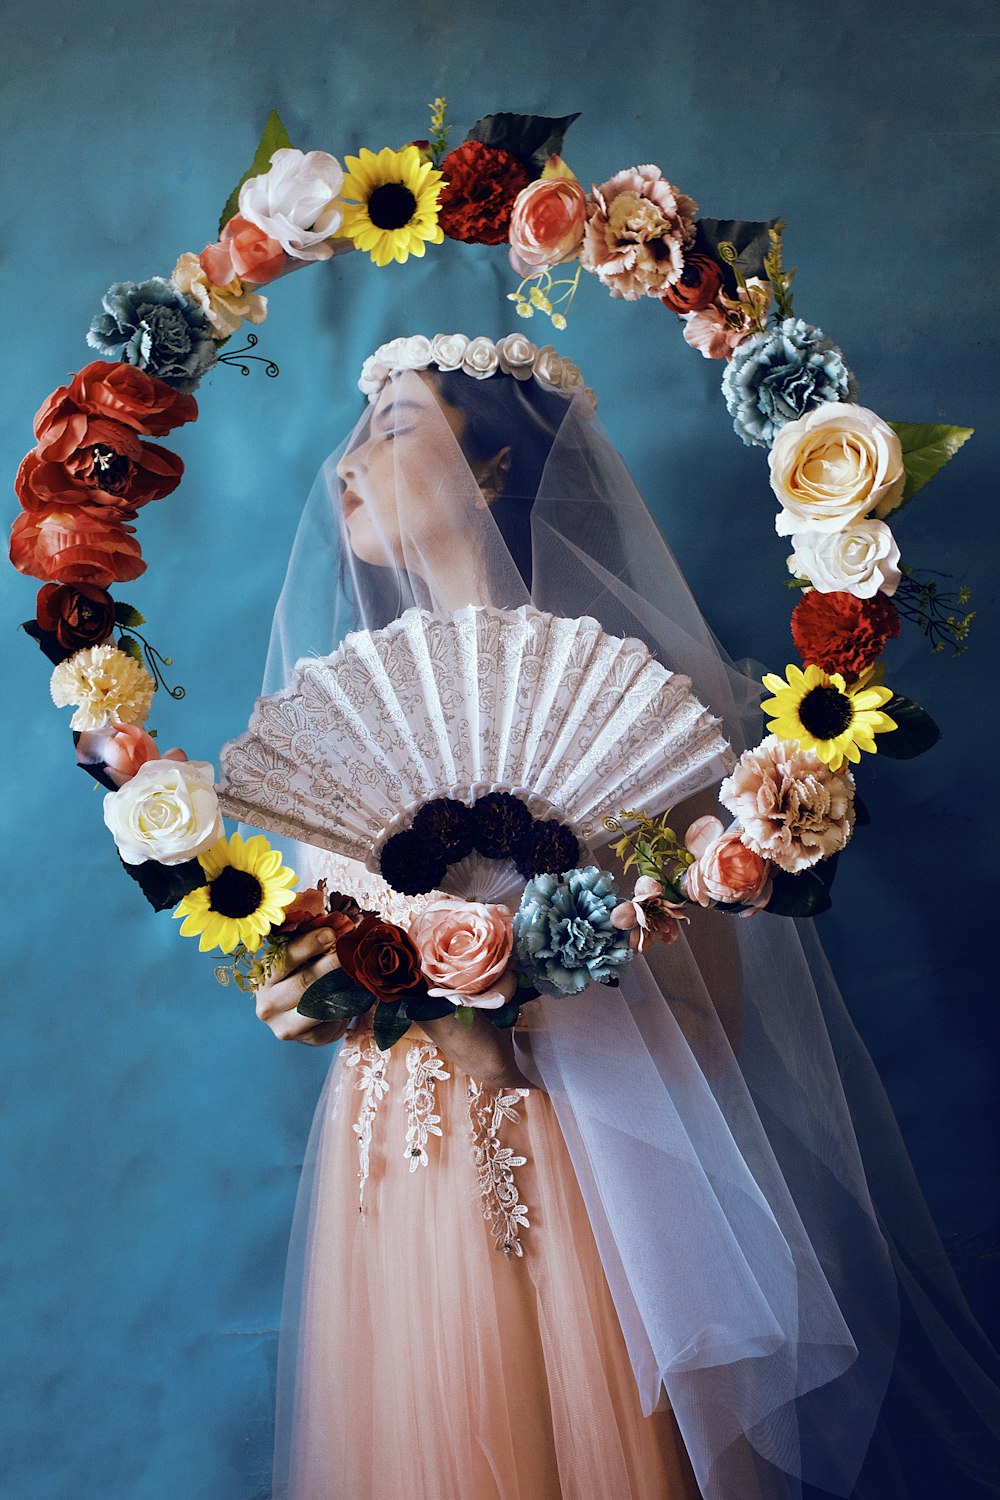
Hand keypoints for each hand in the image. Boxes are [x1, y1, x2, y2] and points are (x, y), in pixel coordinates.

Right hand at [255, 928, 350, 1045]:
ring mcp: (283, 1025)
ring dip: (341, 986)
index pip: (284, 958)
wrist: (300, 1019)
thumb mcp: (299, 962)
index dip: (309, 945)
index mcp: (264, 976)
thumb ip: (310, 947)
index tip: (331, 934)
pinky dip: (346, 1005)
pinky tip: (356, 993)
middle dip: (330, 965)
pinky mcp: (306, 1039)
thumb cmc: (300, 979)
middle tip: (350, 952)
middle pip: (303, 983)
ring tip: (358, 971)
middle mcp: (267, 1003)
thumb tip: (338, 928)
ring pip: (318, 1004)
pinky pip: (330, 1020)